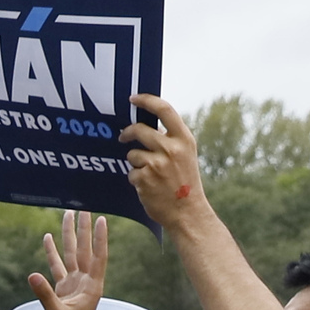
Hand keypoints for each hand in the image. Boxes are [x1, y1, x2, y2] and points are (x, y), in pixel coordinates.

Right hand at [27, 209, 109, 309]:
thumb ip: (44, 294)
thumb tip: (32, 275)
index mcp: (91, 286)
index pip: (98, 257)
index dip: (99, 238)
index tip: (100, 219)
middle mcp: (85, 281)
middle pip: (84, 250)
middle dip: (83, 230)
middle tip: (82, 209)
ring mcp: (73, 284)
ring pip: (72, 254)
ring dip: (69, 236)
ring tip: (67, 216)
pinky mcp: (62, 289)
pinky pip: (57, 266)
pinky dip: (53, 253)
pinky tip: (49, 239)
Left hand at [121, 91, 205, 217]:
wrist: (187, 211)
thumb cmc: (184, 182)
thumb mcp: (185, 154)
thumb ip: (170, 139)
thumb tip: (148, 126)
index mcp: (184, 139)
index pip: (165, 109)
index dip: (146, 101)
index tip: (133, 99)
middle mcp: (171, 148)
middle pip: (139, 129)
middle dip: (127, 133)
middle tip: (122, 136)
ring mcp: (156, 163)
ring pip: (132, 154)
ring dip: (136, 162)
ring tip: (150, 174)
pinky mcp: (143, 178)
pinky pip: (131, 172)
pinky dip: (136, 178)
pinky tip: (148, 187)